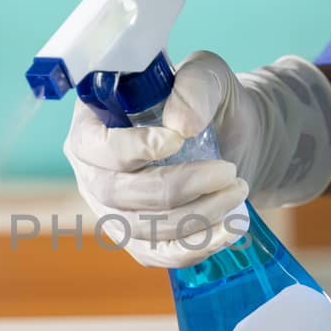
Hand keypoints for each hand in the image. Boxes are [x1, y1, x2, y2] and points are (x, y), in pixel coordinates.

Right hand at [64, 52, 330, 268]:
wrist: (234, 140)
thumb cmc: (208, 103)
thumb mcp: (209, 76)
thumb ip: (195, 85)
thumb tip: (180, 126)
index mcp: (93, 126)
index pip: (94, 146)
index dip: (131, 148)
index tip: (177, 140)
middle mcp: (93, 173)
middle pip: (117, 193)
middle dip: (178, 186)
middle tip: (228, 171)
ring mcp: (113, 212)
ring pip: (143, 228)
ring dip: (197, 214)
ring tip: (238, 189)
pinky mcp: (141, 242)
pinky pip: (162, 254)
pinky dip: (200, 245)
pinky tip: (232, 227)